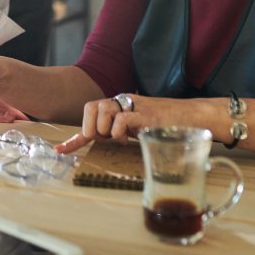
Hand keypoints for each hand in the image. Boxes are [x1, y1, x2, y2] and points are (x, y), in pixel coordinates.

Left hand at [55, 95, 183, 153]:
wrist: (193, 117)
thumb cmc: (167, 126)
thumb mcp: (138, 128)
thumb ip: (120, 131)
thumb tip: (101, 141)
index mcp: (120, 106)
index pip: (91, 113)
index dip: (75, 136)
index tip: (60, 151)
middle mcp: (124, 102)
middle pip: (91, 108)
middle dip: (94, 128)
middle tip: (109, 138)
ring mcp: (134, 106)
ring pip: (102, 111)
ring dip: (107, 129)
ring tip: (122, 138)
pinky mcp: (145, 114)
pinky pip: (121, 120)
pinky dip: (120, 132)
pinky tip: (130, 138)